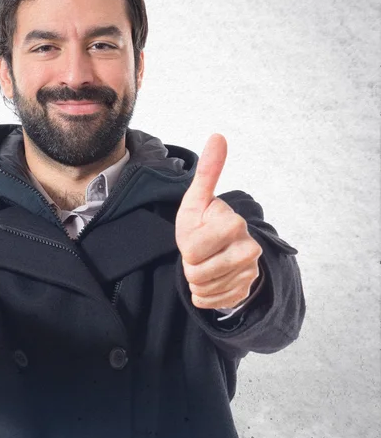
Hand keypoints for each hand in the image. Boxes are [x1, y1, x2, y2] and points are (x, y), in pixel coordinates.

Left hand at [175, 134, 261, 309]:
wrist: (219, 249)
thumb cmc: (202, 222)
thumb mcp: (197, 199)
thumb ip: (208, 172)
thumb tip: (218, 136)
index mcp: (233, 224)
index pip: (192, 250)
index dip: (187, 246)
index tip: (197, 234)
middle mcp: (248, 249)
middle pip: (196, 272)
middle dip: (191, 264)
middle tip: (200, 251)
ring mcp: (250, 273)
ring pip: (203, 288)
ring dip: (196, 279)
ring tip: (206, 263)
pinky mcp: (245, 291)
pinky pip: (211, 302)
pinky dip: (204, 294)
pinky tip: (211, 278)